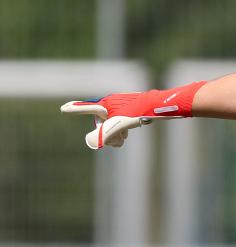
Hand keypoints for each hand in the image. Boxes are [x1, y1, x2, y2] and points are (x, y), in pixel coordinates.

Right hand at [61, 81, 204, 149]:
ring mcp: (123, 105)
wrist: (161, 105)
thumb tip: (92, 143)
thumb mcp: (118, 126)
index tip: (63, 108)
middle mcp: (112, 102)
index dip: (75, 110)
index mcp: (105, 104)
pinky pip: (123, 121)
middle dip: (108, 134)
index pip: (86, 108)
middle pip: (101, 123)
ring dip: (117, 134)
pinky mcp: (133, 107)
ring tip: (125, 137)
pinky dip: (125, 129)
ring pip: (113, 124)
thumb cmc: (139, 112)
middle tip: (120, 140)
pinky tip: (134, 128)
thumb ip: (101, 136)